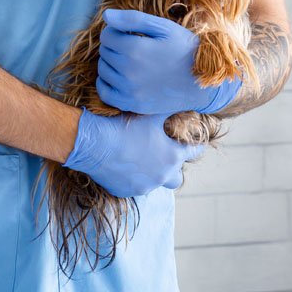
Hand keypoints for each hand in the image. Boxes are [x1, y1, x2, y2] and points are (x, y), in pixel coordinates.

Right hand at [62, 107, 205, 197]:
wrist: (95, 143)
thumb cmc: (125, 126)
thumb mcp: (151, 114)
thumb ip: (169, 109)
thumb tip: (181, 100)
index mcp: (172, 156)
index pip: (194, 152)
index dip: (196, 144)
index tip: (195, 140)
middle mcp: (161, 176)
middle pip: (177, 177)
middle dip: (174, 166)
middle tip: (164, 152)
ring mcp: (143, 186)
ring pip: (154, 182)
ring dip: (152, 172)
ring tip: (141, 156)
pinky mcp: (124, 191)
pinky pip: (134, 185)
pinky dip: (132, 176)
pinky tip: (123, 162)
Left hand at [96, 8, 243, 115]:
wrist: (203, 82)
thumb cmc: (184, 49)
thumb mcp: (163, 27)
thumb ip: (132, 19)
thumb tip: (105, 15)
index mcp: (135, 48)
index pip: (107, 35)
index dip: (116, 30)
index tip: (129, 33)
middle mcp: (128, 71)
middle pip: (105, 52)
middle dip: (114, 45)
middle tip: (131, 46)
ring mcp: (129, 90)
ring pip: (103, 70)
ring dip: (110, 62)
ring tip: (128, 60)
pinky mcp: (132, 105)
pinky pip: (105, 93)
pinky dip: (106, 83)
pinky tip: (118, 76)